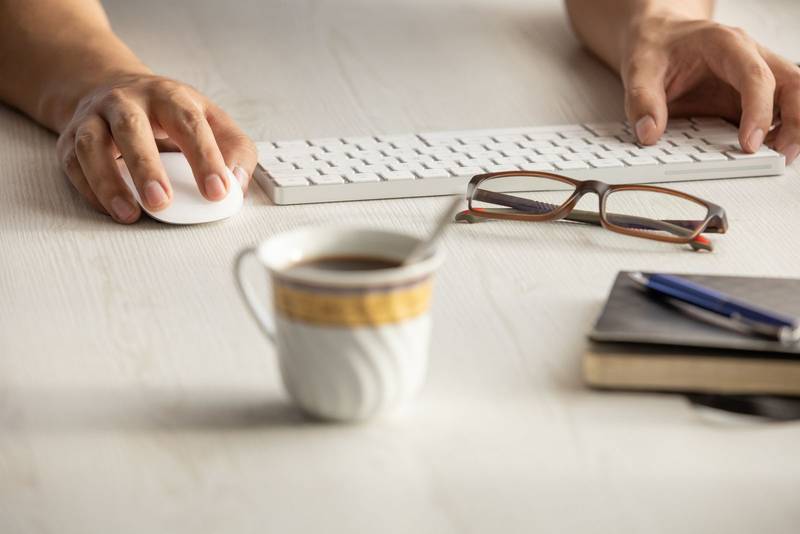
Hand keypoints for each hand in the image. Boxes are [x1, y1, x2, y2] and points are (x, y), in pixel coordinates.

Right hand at [56, 74, 257, 222]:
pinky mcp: (71, 140)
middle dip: (146, 167)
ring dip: (108, 182)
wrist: (115, 89)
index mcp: (169, 97)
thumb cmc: (171, 114)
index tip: (218, 191)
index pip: (189, 123)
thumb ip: (235, 151)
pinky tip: (111, 209)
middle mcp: (127, 102)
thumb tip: (238, 184)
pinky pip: (75, 165)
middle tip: (161, 202)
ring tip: (129, 214)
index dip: (205, 158)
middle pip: (131, 128)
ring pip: (92, 146)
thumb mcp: (211, 121)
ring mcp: (94, 119)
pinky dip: (90, 190)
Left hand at [621, 18, 799, 163]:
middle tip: (782, 156)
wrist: (658, 36)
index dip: (758, 111)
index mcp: (726, 45)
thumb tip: (649, 134)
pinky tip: (765, 152)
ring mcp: (753, 77)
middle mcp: (749, 57)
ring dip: (792, 127)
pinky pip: (774, 112)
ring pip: (792, 96)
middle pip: (792, 84)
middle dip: (795, 121)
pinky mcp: (747, 96)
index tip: (749, 143)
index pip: (756, 76)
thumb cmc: (655, 46)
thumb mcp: (638, 69)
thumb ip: (642, 100)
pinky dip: (776, 132)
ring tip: (778, 158)